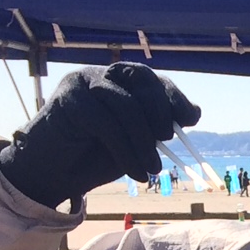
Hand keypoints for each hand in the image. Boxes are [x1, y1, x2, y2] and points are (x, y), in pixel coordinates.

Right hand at [0, 63, 200, 207]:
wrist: (54, 174)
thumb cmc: (95, 157)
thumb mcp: (135, 140)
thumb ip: (157, 125)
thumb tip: (195, 112)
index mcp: (118, 82)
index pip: (151, 79)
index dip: (173, 96)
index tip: (190, 119)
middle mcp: (101, 76)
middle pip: (141, 79)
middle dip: (160, 112)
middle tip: (167, 141)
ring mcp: (82, 82)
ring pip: (125, 104)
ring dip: (143, 141)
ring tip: (152, 169)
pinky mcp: (67, 98)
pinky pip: (105, 123)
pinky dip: (125, 151)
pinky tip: (136, 172)